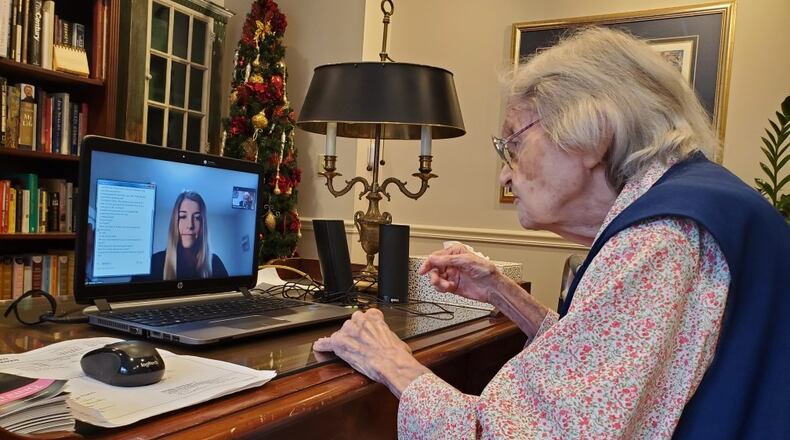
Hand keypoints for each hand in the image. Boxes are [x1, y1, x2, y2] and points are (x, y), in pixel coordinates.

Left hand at [313, 308, 429, 397]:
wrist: (392, 363)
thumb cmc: (397, 355)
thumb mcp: (398, 340)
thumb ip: (389, 337)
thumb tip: (394, 345)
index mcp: (375, 317)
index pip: (366, 315)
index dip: (366, 326)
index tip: (366, 331)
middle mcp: (360, 320)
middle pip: (351, 324)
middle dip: (354, 334)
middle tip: (361, 346)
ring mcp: (348, 330)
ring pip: (340, 333)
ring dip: (343, 342)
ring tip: (349, 352)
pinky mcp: (339, 343)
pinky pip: (325, 343)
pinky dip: (322, 346)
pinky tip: (319, 347)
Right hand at [418, 244, 501, 303]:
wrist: (492, 287)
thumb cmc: (486, 271)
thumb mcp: (466, 261)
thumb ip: (448, 260)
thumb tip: (433, 259)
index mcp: (456, 253)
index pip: (437, 256)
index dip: (429, 262)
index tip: (423, 269)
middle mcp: (453, 264)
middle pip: (434, 268)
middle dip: (434, 274)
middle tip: (436, 279)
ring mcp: (453, 275)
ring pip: (436, 278)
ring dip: (437, 282)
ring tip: (444, 285)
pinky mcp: (453, 286)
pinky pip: (441, 287)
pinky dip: (441, 288)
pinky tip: (447, 288)